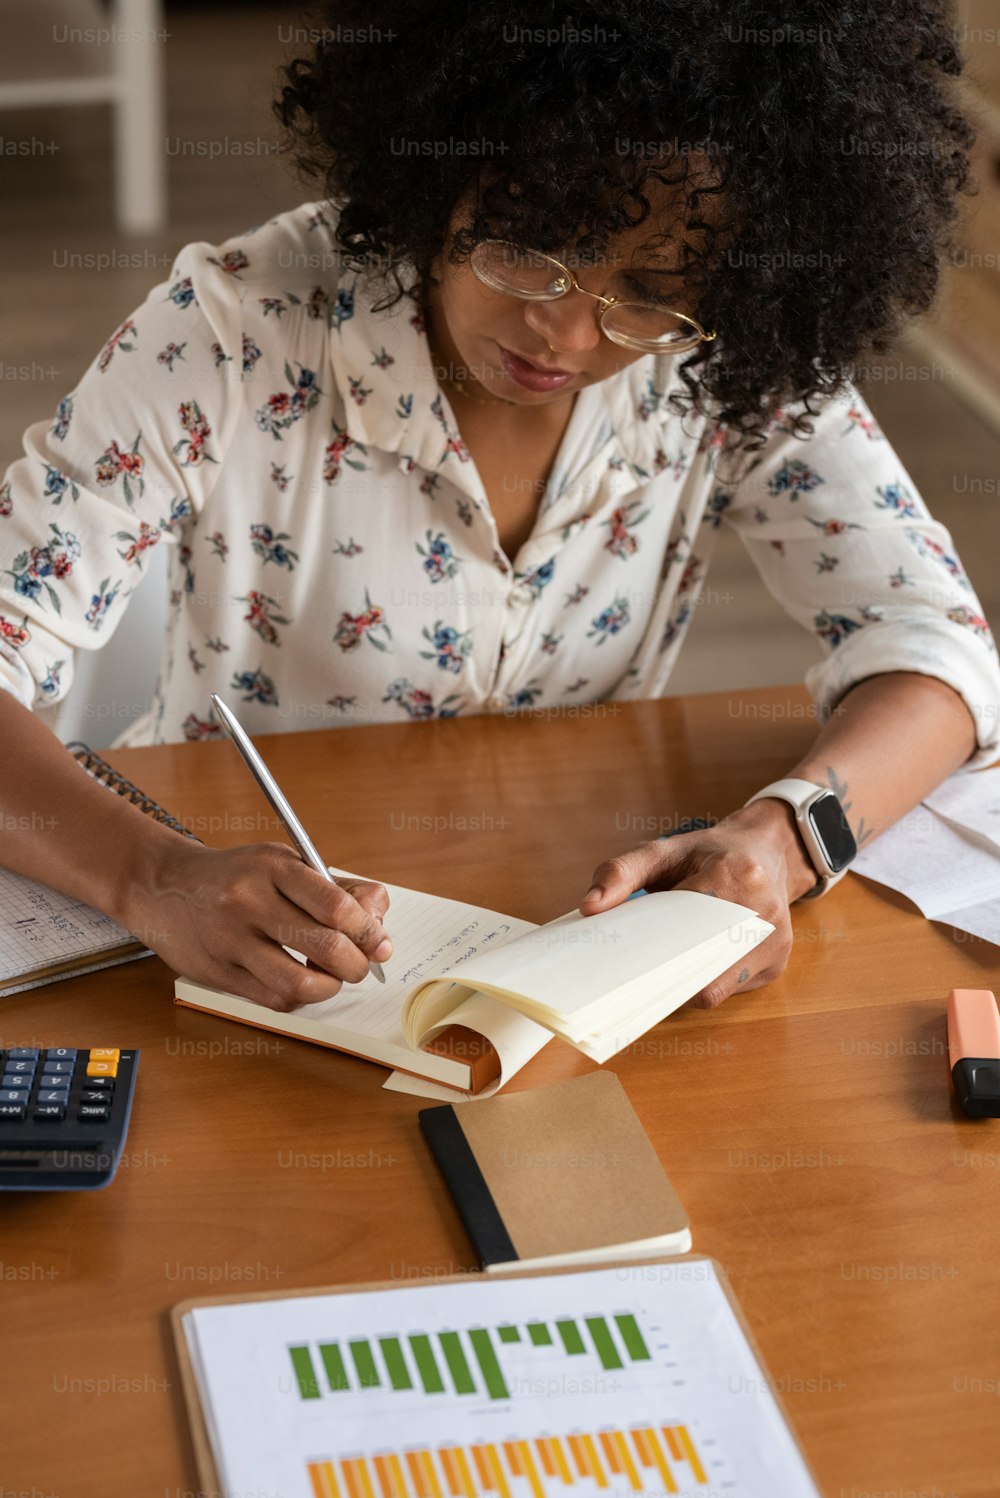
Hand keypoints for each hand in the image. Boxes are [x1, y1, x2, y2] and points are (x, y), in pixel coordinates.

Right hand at [123, 839, 392, 1009]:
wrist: (164, 885)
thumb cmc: (237, 875)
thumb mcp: (285, 862)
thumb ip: (336, 888)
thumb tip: (379, 923)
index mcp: (272, 867)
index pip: (336, 905)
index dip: (369, 930)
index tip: (379, 942)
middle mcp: (248, 902)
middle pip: (326, 947)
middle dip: (357, 964)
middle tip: (361, 964)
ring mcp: (230, 941)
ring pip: (300, 984)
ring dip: (330, 987)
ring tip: (332, 976)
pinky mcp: (216, 973)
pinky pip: (274, 1000)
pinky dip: (299, 997)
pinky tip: (301, 981)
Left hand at [579, 799, 817, 1007]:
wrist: (765, 851)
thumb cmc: (708, 853)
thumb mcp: (663, 850)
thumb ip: (621, 872)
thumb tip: (589, 907)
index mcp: (735, 874)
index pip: (685, 930)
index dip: (651, 954)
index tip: (620, 964)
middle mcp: (763, 912)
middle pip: (702, 969)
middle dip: (662, 977)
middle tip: (628, 976)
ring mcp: (775, 942)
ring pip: (716, 988)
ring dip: (682, 985)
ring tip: (655, 972)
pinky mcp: (777, 963)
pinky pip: (731, 990)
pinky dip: (704, 983)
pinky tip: (688, 968)